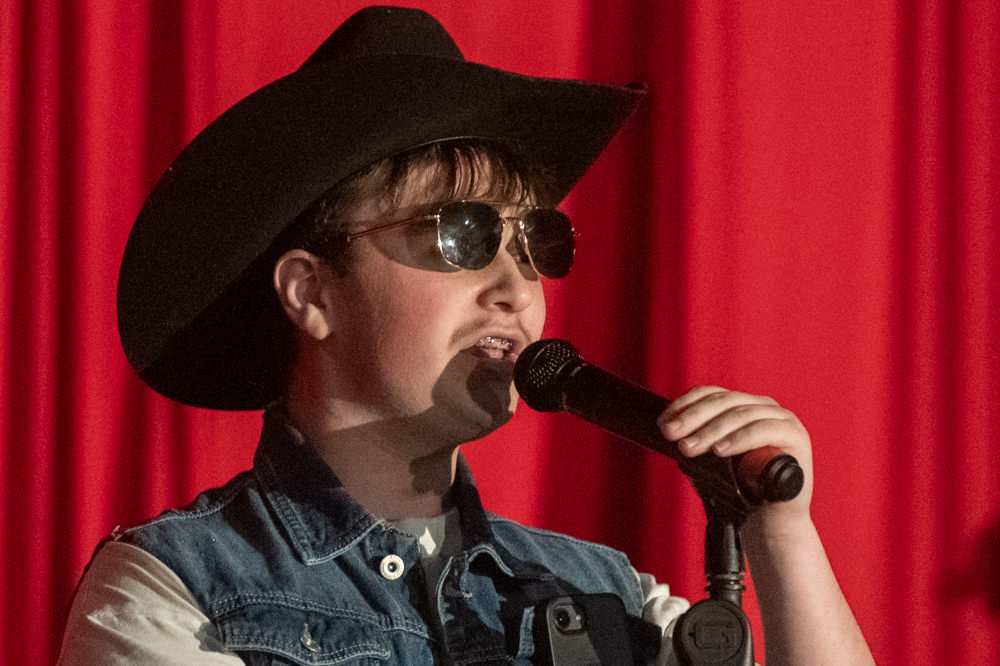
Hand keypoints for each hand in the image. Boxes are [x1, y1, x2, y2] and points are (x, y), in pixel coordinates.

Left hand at [657, 386, 813, 532]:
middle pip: (723, 402)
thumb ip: (695, 441)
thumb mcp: (711, 461)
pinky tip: (720, 450)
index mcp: (742, 404)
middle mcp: (762, 406)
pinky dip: (739, 439)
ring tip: (689, 447)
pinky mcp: (795, 435)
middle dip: (693, 418)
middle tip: (671, 435)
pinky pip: (764, 430)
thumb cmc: (740, 490)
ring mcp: (781, 418)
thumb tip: (668, 429)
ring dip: (711, 431)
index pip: (710, 393)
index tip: (663, 423)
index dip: (685, 404)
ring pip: (740, 415)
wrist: (770, 521)